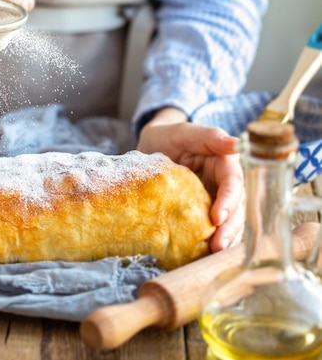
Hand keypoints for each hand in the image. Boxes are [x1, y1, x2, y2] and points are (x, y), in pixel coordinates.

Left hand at [136, 108, 244, 252]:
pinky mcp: (202, 212)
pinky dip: (210, 242)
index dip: (229, 201)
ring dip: (224, 239)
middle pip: (236, 207)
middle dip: (229, 228)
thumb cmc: (168, 136)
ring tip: (213, 255)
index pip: (233, 183)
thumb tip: (236, 143)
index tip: (218, 217)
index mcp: (225, 163)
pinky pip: (211, 228)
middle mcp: (225, 184)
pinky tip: (204, 256)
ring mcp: (215, 199)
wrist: (151, 147)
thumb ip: (208, 136)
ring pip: (228, 222)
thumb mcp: (183, 132)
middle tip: (217, 246)